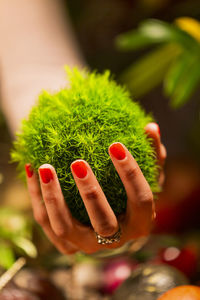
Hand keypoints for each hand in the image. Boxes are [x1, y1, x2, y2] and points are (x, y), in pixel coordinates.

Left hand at [25, 123, 165, 254]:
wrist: (112, 226)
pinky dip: (37, 198)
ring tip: (44, 167)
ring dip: (53, 198)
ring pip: (66, 228)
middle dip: (90, 193)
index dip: (130, 173)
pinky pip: (47, 224)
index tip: (116, 145)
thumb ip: (151, 154)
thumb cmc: (130, 196)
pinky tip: (33, 170)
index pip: (141, 199)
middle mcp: (115, 240)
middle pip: (103, 222)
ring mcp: (88, 246)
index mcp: (140, 222)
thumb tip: (151, 127)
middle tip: (78, 162)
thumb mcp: (147, 177)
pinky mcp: (66, 245)